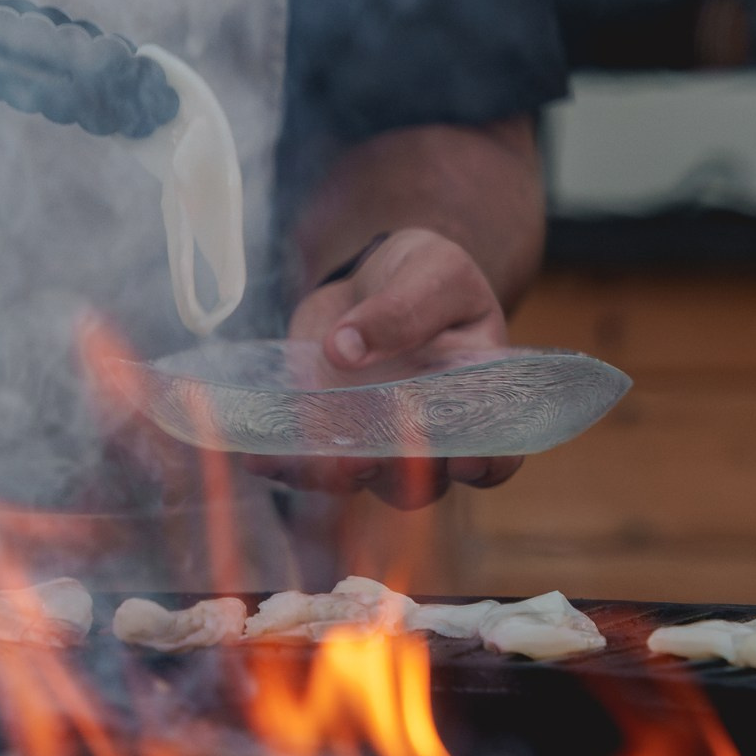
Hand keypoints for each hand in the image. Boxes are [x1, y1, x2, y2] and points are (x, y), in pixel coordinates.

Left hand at [248, 228, 523, 508]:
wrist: (377, 277)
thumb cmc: (426, 275)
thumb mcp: (432, 273)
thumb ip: (403, 308)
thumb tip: (347, 348)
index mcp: (477, 398)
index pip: (497, 450)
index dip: (487, 463)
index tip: (465, 458)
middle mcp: (430, 434)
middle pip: (420, 482)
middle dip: (391, 474)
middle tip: (362, 457)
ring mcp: (377, 439)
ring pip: (358, 481)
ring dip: (328, 475)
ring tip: (300, 455)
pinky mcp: (328, 431)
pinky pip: (306, 461)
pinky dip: (281, 460)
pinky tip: (257, 452)